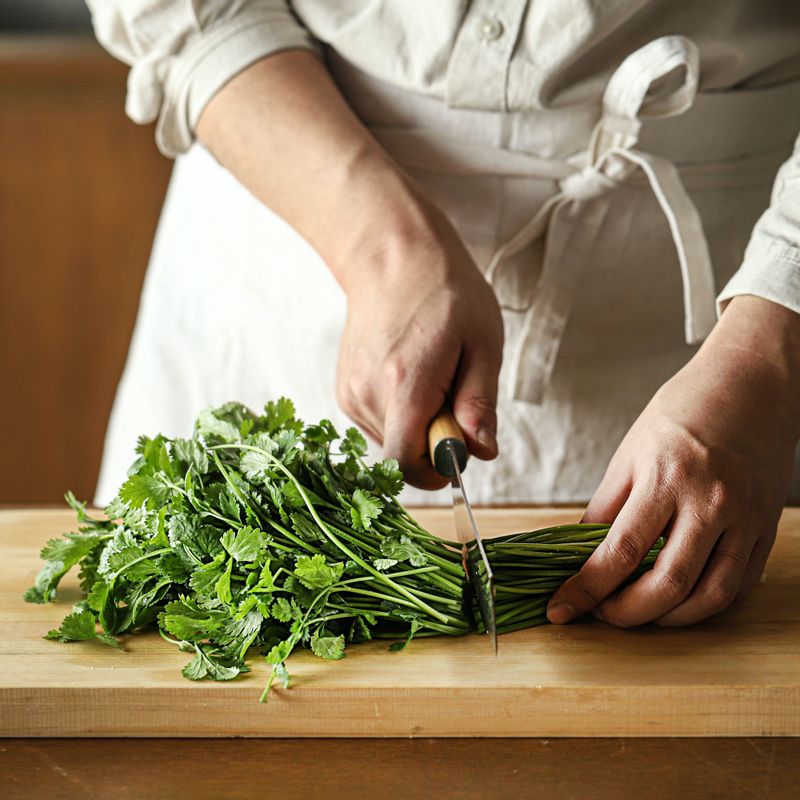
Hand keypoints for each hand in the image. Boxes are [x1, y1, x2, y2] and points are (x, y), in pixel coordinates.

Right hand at [336, 190, 503, 488]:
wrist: (391, 256)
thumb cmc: (445, 292)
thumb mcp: (483, 343)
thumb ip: (479, 404)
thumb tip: (482, 452)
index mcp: (404, 384)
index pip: (406, 465)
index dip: (438, 469)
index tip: (461, 444)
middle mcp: (367, 394)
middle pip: (403, 455)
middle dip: (435, 442)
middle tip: (452, 392)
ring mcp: (350, 392)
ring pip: (392, 441)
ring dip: (418, 426)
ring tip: (431, 375)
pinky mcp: (344, 390)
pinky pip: (379, 424)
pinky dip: (401, 413)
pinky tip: (410, 374)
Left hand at [547, 296, 799, 626]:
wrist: (752, 383)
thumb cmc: (685, 409)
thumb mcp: (631, 452)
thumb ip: (607, 505)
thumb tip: (580, 551)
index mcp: (667, 478)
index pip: (619, 552)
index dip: (585, 589)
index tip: (561, 608)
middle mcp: (710, 503)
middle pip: (665, 586)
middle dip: (624, 613)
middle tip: (600, 613)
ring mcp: (744, 519)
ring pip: (707, 597)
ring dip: (667, 618)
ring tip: (637, 612)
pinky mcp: (766, 527)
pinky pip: (738, 585)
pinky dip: (704, 604)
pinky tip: (679, 602)